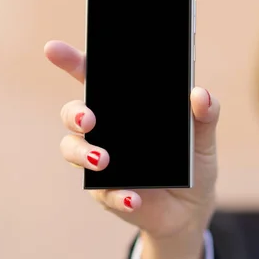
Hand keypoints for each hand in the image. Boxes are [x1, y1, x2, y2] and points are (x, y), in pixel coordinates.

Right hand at [45, 40, 219, 240]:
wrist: (192, 208)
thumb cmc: (192, 162)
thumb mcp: (203, 137)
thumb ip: (205, 114)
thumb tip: (199, 94)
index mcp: (125, 108)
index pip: (94, 78)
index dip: (72, 61)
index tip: (54, 50)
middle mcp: (106, 130)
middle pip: (74, 113)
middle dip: (75, 113)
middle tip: (89, 119)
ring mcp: (101, 161)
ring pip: (72, 150)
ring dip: (83, 153)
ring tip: (103, 160)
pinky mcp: (106, 192)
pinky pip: (103, 192)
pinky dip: (118, 195)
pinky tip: (133, 198)